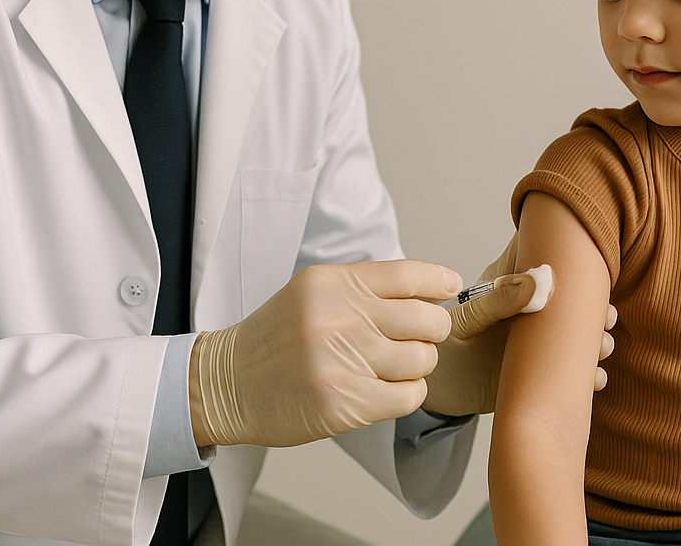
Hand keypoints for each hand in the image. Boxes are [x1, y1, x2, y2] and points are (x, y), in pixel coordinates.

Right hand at [190, 259, 460, 447]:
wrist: (229, 383)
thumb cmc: (279, 335)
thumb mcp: (315, 291)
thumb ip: (366, 287)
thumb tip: (430, 289)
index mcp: (335, 284)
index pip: (409, 276)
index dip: (440, 282)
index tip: (451, 288)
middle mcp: (341, 318)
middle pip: (428, 320)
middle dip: (432, 329)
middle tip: (418, 336)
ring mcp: (342, 362)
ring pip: (423, 360)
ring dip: (418, 364)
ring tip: (395, 365)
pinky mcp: (344, 405)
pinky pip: (409, 396)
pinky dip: (407, 393)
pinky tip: (387, 388)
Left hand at [422, 234, 615, 415]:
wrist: (441, 382)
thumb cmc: (449, 338)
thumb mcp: (470, 317)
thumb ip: (499, 300)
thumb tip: (538, 283)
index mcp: (519, 284)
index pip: (551, 259)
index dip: (575, 257)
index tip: (593, 264)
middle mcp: (537, 309)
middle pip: (578, 298)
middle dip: (596, 305)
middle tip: (604, 316)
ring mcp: (544, 340)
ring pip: (583, 334)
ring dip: (599, 340)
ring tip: (601, 347)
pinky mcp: (547, 372)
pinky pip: (577, 372)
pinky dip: (590, 375)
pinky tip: (594, 378)